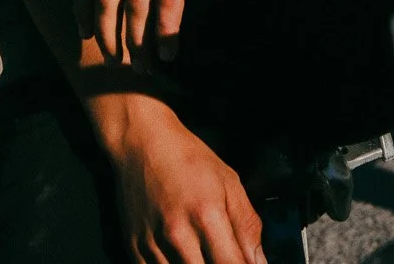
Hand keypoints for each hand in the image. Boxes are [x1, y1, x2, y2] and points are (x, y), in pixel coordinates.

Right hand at [99, 97, 263, 263]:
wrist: (142, 142)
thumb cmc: (188, 159)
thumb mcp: (229, 183)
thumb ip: (247, 225)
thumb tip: (259, 262)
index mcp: (207, 216)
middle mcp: (178, 234)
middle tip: (221, 253)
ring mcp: (153, 242)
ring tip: (200, 250)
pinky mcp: (134, 246)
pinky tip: (180, 253)